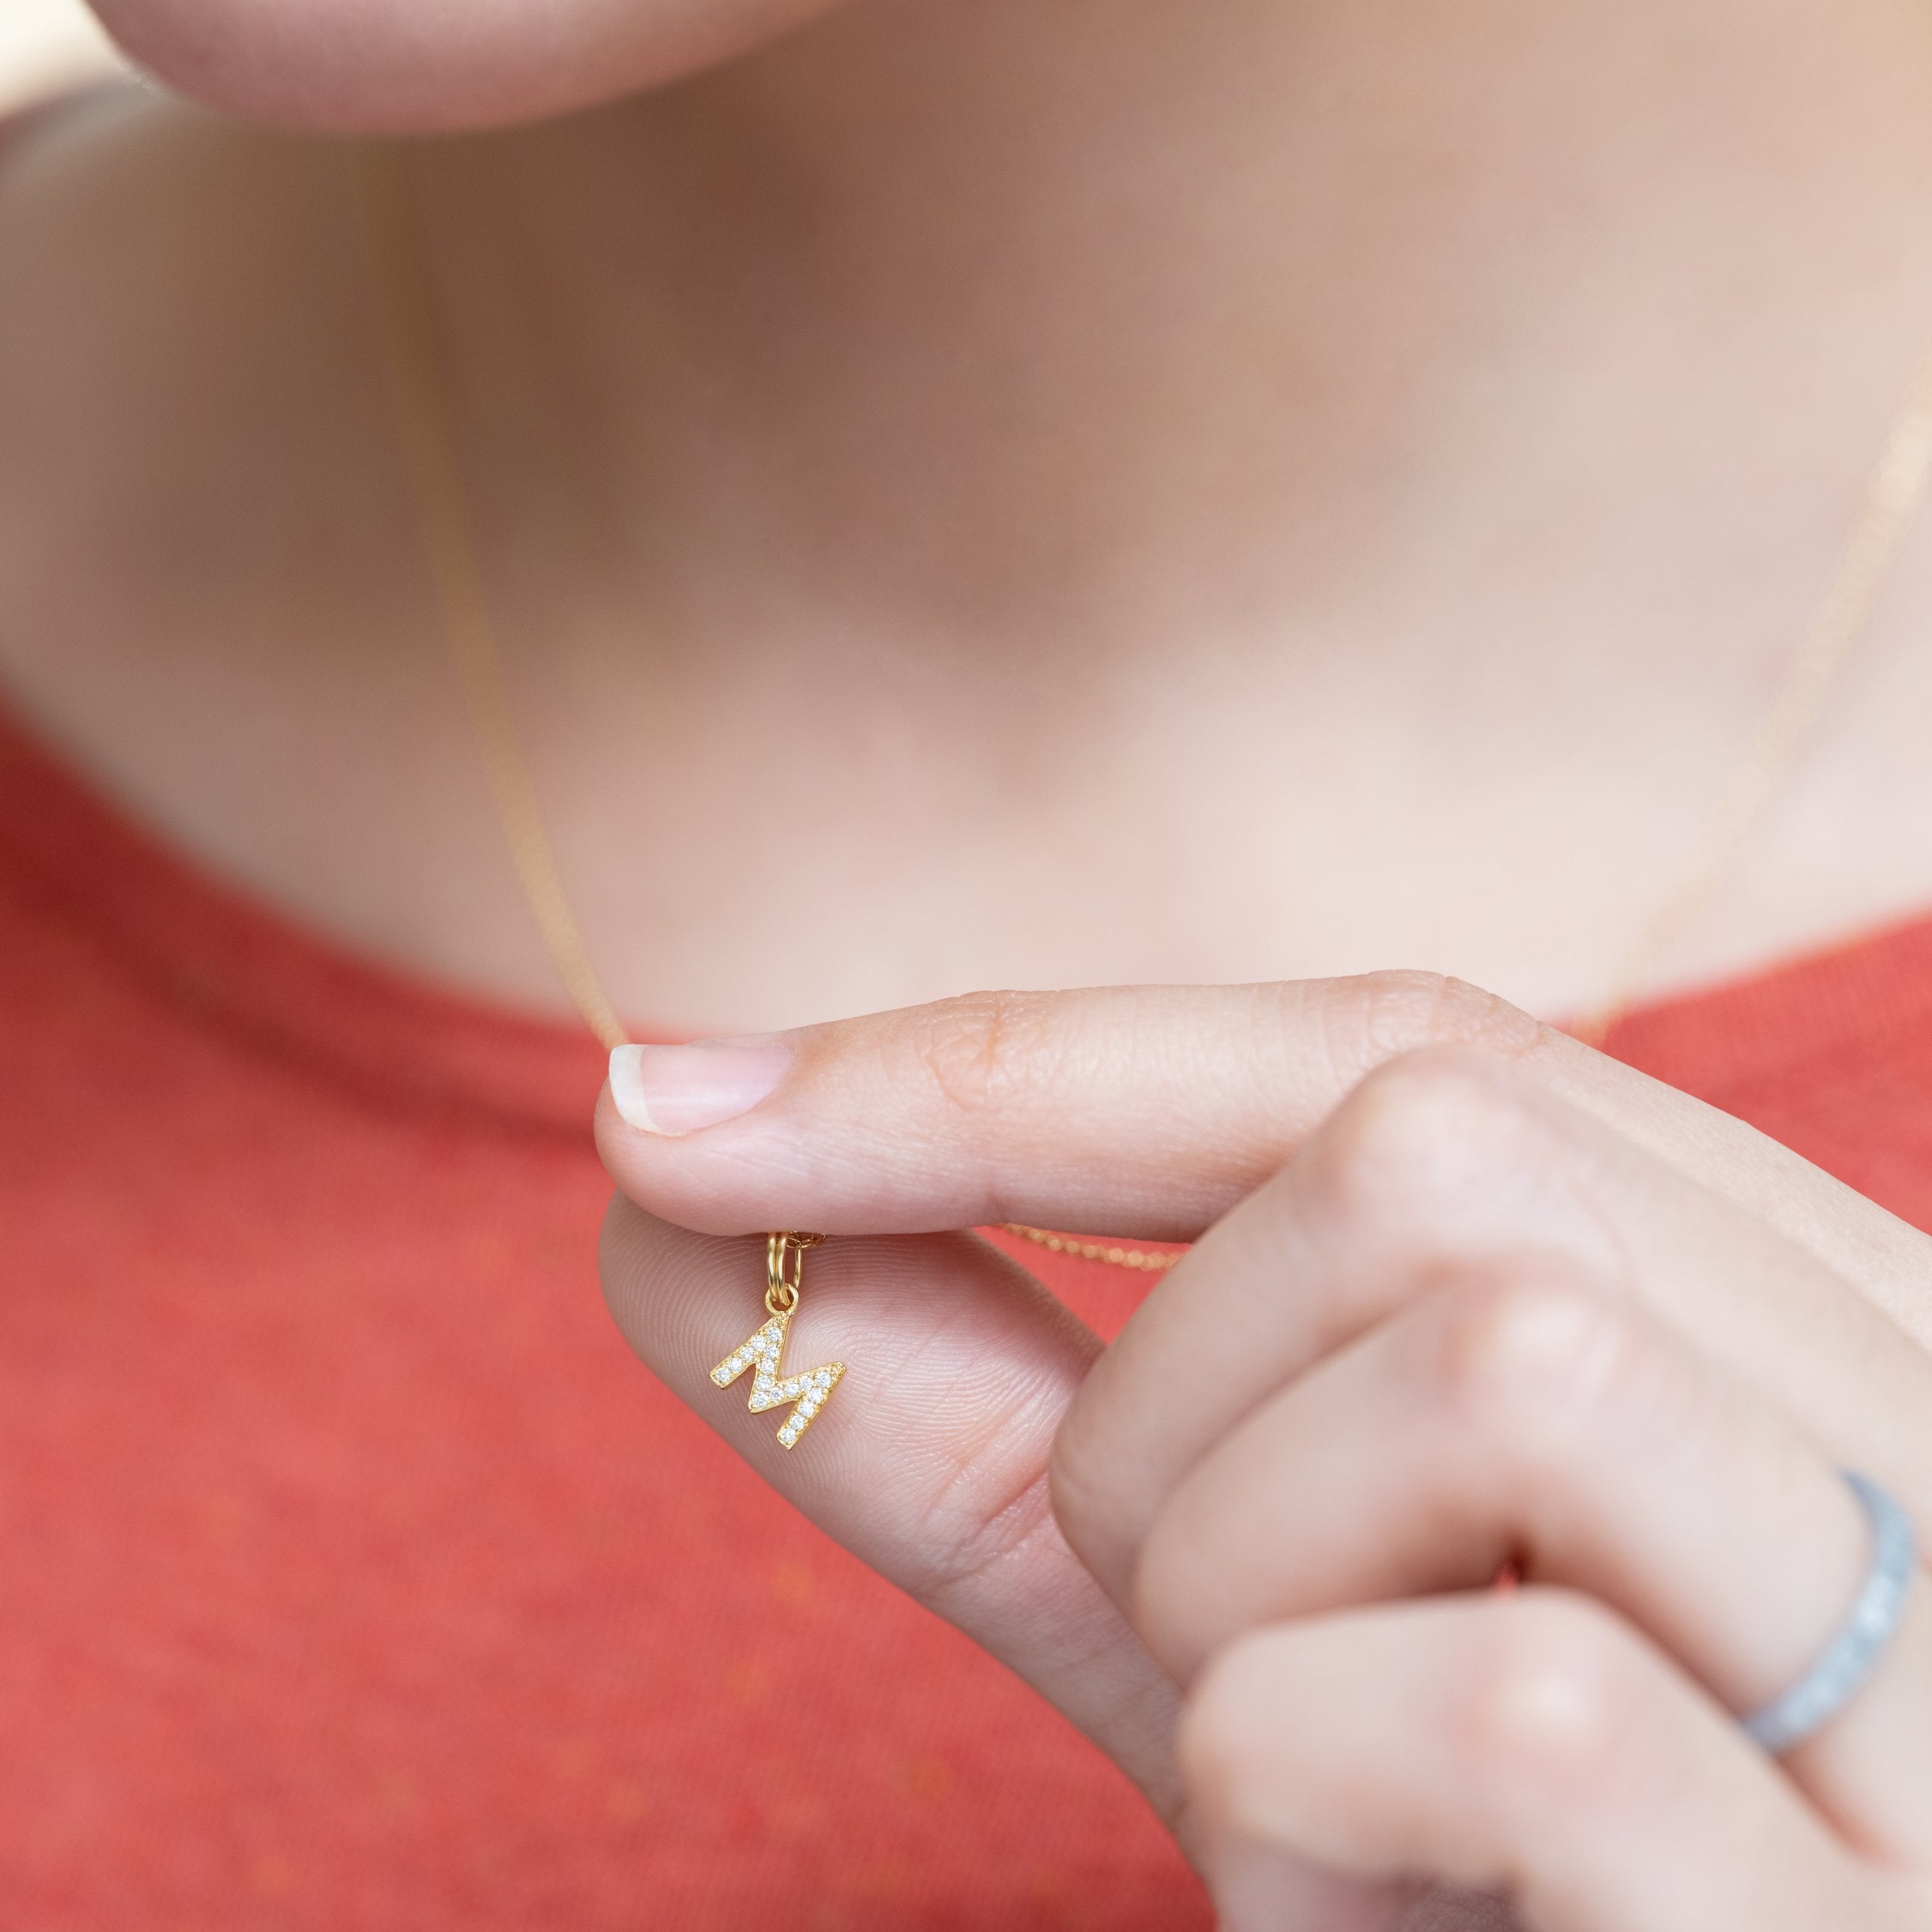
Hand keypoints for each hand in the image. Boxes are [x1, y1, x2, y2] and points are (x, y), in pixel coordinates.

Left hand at [595, 974, 1931, 1929]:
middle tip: (1191, 1624)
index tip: (676, 1110)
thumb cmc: (1424, 1857)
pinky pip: (1513, 1704)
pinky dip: (1302, 1790)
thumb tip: (666, 1200)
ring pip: (1494, 1360)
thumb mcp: (1197, 1603)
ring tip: (1292, 1774)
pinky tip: (1367, 1903)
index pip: (1397, 1045)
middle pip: (1436, 1151)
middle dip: (1170, 1393)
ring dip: (1234, 1586)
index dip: (1014, 1063)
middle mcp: (1909, 1409)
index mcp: (1771, 1301)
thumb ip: (971, 1404)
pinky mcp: (1887, 1915)